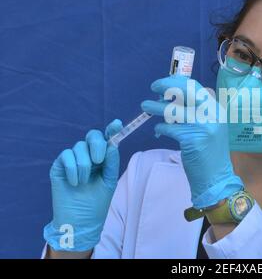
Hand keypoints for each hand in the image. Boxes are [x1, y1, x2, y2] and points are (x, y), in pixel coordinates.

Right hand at [43, 119, 122, 251]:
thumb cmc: (97, 202)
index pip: (107, 138)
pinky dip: (73, 169)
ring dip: (84, 165)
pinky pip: (66, 156)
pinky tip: (75, 183)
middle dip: (97, 144)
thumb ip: (111, 162)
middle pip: (92, 136)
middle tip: (98, 160)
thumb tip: (112, 144)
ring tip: (85, 182)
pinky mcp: (59, 166)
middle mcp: (88, 155)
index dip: (112, 129)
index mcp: (103, 157)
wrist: (81, 221)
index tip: (118, 124)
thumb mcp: (109, 180)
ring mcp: (73, 159)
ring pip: (79, 147)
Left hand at [141, 75, 242, 208]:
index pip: (195, 87)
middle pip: (185, 91)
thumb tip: (172, 98)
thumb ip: (195, 113)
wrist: (217, 179)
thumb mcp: (208, 128)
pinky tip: (158, 131)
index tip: (164, 83)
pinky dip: (160, 128)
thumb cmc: (210, 154)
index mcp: (216, 110)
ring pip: (173, 109)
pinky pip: (169, 128)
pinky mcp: (192, 139)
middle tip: (153, 87)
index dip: (177, 82)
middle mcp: (212, 114)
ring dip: (156, 107)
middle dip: (166, 86)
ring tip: (145, 106)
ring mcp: (203, 126)